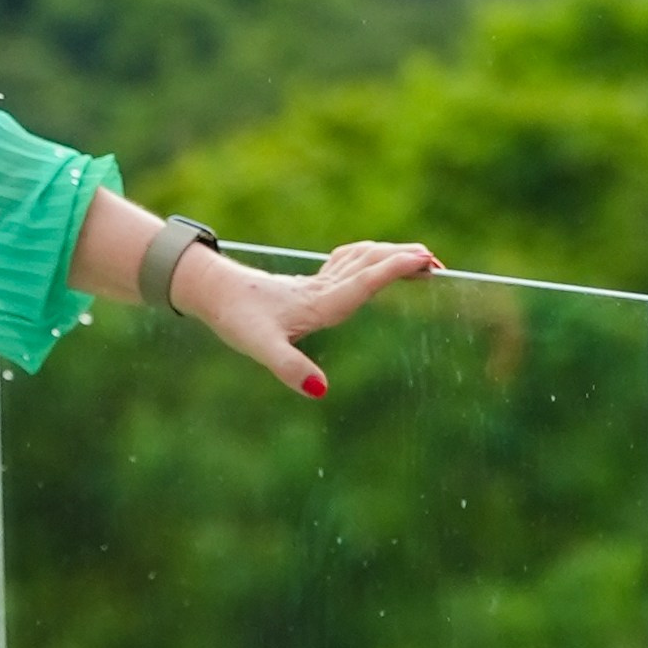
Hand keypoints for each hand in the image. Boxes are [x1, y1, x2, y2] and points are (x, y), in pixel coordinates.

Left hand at [171, 237, 439, 396]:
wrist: (210, 291)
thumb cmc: (236, 318)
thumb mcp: (260, 348)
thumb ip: (291, 369)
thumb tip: (321, 391)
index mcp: (321, 303)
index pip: (367, 280)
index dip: (397, 269)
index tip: (427, 262)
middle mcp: (322, 289)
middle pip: (371, 264)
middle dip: (404, 260)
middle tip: (437, 264)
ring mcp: (314, 284)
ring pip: (361, 259)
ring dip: (390, 256)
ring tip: (417, 260)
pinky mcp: (305, 285)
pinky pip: (346, 264)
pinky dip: (368, 258)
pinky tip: (368, 261)